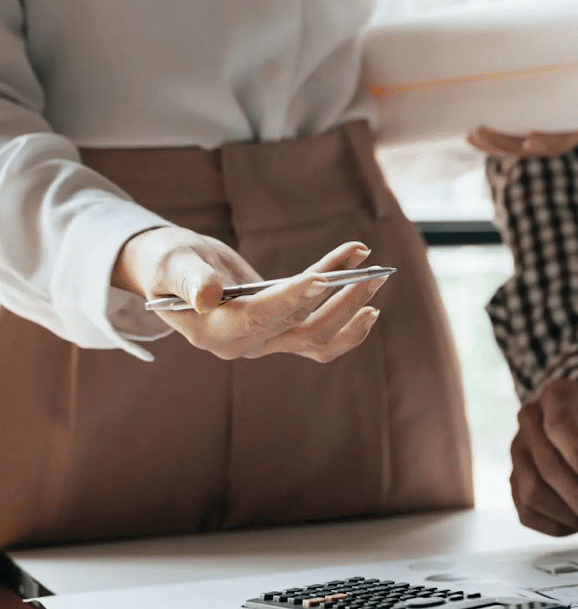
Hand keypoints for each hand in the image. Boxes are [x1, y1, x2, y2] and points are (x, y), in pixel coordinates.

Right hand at [112, 228, 386, 361]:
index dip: (293, 298)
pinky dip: (345, 312)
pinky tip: (365, 287)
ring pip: (318, 337)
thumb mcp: (172, 264)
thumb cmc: (169, 264)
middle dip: (341, 300)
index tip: (324, 276)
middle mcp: (245, 345)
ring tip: (378, 276)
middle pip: (302, 329)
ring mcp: (266, 341)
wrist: (173, 272)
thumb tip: (207, 297)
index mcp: (215, 333)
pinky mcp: (281, 331)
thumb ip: (188, 280)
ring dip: (353, 309)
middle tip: (373, 271)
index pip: (262, 318)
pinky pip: (319, 330)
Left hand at [465, 0, 577, 159]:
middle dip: (512, 146)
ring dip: (498, 146)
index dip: (554, 141)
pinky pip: (512, 134)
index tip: (532, 139)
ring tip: (472, 135)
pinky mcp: (525, 112)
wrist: (536, 15)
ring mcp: (546, 114)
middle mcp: (569, 111)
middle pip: (543, 144)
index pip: (576, 130)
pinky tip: (470, 136)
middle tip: (483, 132)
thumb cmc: (546, 11)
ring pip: (523, 144)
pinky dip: (491, 140)